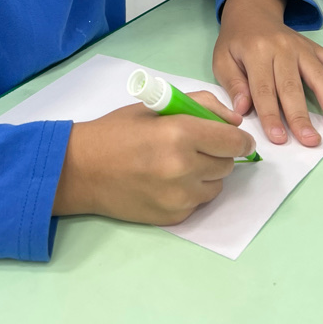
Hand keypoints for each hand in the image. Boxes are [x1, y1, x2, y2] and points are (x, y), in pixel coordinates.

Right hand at [52, 94, 255, 225]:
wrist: (81, 169)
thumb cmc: (116, 131)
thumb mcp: (155, 106)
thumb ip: (199, 105)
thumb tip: (234, 122)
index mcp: (180, 134)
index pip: (233, 142)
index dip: (241, 140)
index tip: (238, 138)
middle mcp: (184, 168)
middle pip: (228, 164)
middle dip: (219, 153)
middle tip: (197, 146)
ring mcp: (180, 197)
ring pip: (217, 185)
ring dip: (207, 174)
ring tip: (180, 164)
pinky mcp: (174, 218)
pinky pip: (199, 203)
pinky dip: (191, 191)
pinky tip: (167, 181)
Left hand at [213, 0, 322, 146]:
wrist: (252, 13)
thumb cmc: (236, 43)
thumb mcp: (222, 59)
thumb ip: (233, 84)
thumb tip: (242, 110)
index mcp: (256, 51)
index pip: (264, 89)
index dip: (271, 116)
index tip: (279, 139)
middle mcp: (282, 48)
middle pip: (292, 87)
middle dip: (301, 117)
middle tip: (310, 141)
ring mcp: (302, 47)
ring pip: (319, 77)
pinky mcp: (315, 48)